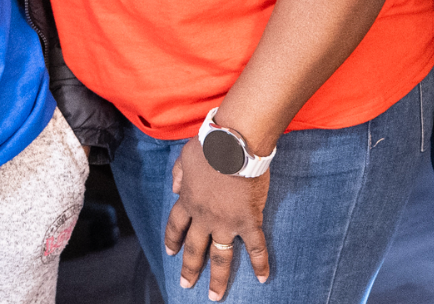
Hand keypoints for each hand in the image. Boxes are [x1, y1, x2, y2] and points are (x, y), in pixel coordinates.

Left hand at [166, 139, 270, 300]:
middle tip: (186, 285)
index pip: (176, 225)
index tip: (170, 252)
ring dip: (218, 278)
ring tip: (215, 295)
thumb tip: (174, 187)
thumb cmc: (210, 145)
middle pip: (194, 248)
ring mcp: (226, 222)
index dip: (173, 239)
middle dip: (190, 269)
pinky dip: (260, 264)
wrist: (233, 145)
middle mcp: (204, 217)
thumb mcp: (184, 156)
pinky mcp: (248, 221)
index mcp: (189, 200)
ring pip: (220, 256)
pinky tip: (263, 278)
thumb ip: (179, 173)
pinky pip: (255, 247)